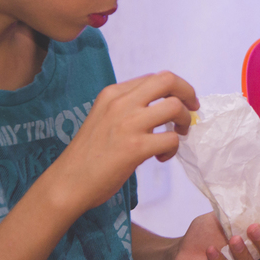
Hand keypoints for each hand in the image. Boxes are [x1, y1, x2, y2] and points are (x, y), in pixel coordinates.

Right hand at [48, 71, 198, 214]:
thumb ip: (128, 107)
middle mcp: (121, 102)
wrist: (68, 182)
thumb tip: (162, 103)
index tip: (180, 102)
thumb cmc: (88, 153)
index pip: (154, 77)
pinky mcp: (135, 148)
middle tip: (192, 109)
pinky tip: (162, 157)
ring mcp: (128, 124)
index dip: (174, 89)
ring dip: (184, 121)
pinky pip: (171, 139)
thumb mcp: (104, 117)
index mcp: (112, 93)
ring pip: (175, 107)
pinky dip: (173, 148)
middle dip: (188, 93)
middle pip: (168, 80)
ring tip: (177, 136)